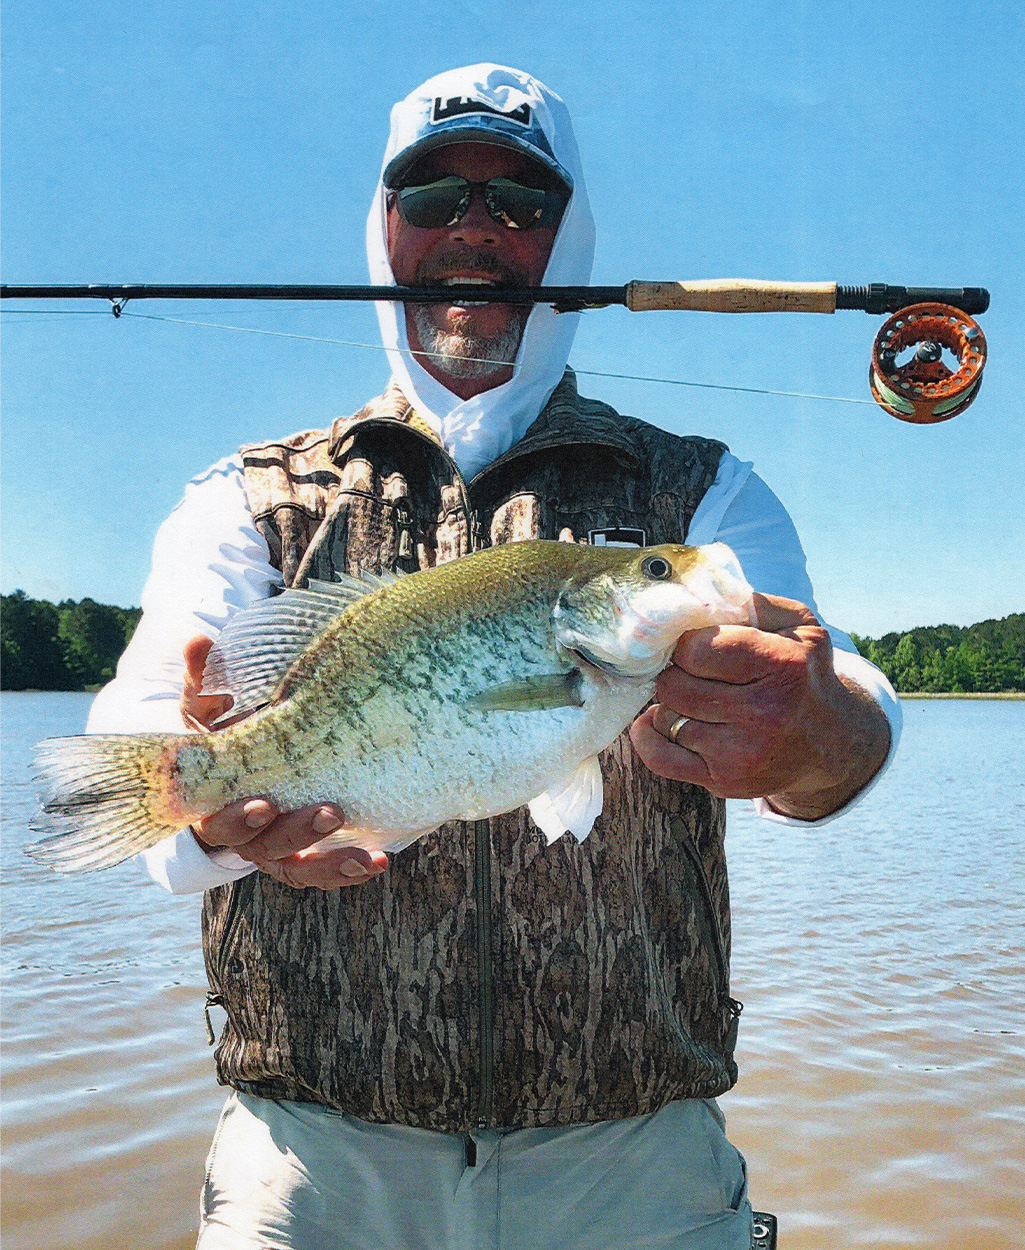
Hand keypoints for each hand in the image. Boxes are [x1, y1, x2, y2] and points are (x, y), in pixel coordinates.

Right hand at [181, 635, 388, 888]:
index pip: (220, 822)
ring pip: (299, 867)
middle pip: (265, 848)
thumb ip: (203, 679)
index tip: (263, 804)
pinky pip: (324, 871)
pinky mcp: (307, 854)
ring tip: (364, 855)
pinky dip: (349, 869)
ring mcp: (277, 849)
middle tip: (329, 812)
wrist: (242, 765)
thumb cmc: (224, 733)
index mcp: (216, 804)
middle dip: (296, 832)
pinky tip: (378, 862)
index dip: (239, 818)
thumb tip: (197, 641)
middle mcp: (245, 836)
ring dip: (330, 861)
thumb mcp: (209, 708)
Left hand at [629, 594, 890, 820]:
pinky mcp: (725, 782)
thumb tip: (699, 592)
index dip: (686, 645)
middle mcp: (764, 714)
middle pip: (674, 685)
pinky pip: (659, 758)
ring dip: (672, 705)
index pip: (696, 650)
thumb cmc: (804, 674)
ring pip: (666, 717)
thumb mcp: (798, 626)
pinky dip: (649, 735)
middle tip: (691, 673)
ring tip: (696, 698)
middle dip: (675, 673)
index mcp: (782, 666)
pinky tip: (660, 720)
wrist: (830, 743)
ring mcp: (743, 754)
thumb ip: (753, 602)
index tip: (695, 647)